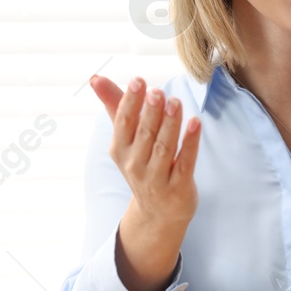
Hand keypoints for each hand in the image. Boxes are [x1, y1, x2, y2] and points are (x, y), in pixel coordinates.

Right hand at [91, 74, 201, 290]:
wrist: (158, 212)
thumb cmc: (142, 164)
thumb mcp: (126, 138)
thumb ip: (115, 106)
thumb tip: (95, 78)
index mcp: (121, 150)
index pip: (124, 123)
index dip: (130, 102)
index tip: (138, 81)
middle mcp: (135, 166)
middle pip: (144, 135)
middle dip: (150, 112)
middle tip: (158, 91)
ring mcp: (157, 179)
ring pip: (164, 148)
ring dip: (170, 124)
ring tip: (175, 102)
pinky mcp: (179, 188)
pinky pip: (185, 162)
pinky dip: (190, 142)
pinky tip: (195, 123)